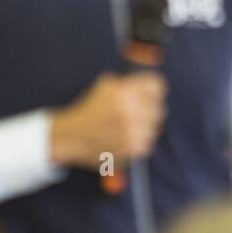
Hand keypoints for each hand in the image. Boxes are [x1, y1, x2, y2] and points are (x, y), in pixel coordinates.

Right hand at [49, 71, 167, 171]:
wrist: (72, 137)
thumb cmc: (90, 110)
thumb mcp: (106, 87)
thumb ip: (129, 83)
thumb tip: (152, 84)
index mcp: (124, 94)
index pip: (156, 86)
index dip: (153, 88)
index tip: (150, 91)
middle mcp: (131, 113)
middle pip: (159, 106)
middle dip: (149, 106)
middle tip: (138, 109)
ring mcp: (133, 133)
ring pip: (155, 124)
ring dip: (146, 123)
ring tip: (130, 124)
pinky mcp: (134, 149)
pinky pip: (149, 140)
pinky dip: (141, 138)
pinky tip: (126, 136)